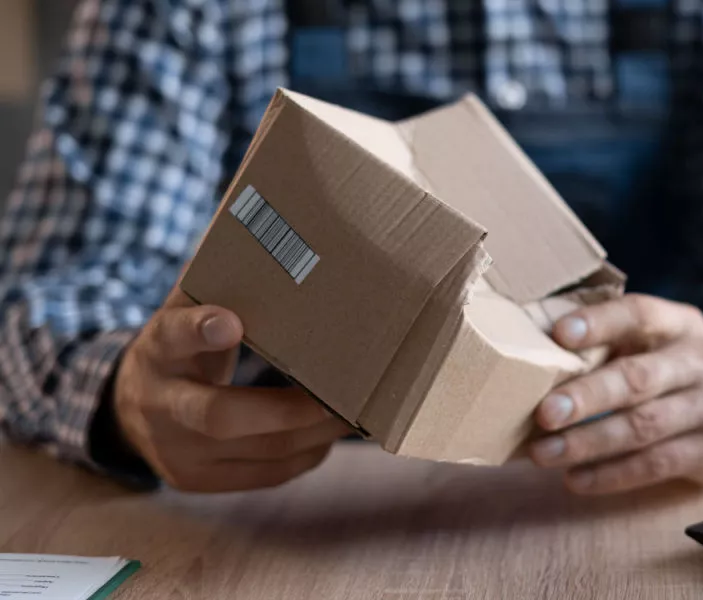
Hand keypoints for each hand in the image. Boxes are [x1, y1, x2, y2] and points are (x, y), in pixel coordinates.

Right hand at [113, 288, 350, 491]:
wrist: (131, 406)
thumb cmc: (183, 342)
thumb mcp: (186, 306)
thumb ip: (221, 273)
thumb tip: (263, 203)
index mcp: (157, 349)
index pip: (173, 335)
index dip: (200, 330)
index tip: (231, 321)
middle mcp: (159, 404)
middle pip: (219, 417)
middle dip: (288, 410)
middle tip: (339, 397)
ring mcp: (175, 452)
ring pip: (256, 452)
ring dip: (313, 435)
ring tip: (355, 414)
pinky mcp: (196, 482)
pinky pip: (264, 476)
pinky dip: (304, 456)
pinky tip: (329, 436)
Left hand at [529, 294, 702, 493]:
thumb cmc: (668, 372)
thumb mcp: (653, 345)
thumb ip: (609, 345)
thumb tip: (530, 353)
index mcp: (681, 324)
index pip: (640, 313)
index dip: (600, 322)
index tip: (559, 334)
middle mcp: (702, 361)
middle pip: (639, 378)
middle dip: (587, 396)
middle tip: (544, 413)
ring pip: (643, 426)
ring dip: (588, 443)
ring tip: (544, 453)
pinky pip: (655, 464)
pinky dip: (610, 474)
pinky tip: (575, 479)